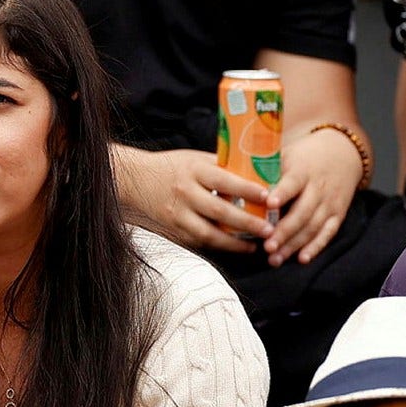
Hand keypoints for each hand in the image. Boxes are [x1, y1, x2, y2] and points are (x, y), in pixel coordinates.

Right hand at [117, 147, 269, 252]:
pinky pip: (199, 241)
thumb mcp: (196, 159)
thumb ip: (222, 168)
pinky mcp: (173, 229)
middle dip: (247, 222)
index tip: (268, 197)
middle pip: (220, 211)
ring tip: (254, 246)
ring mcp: (178, 213)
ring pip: (209, 233)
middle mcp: (185, 192)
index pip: (224, 181)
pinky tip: (236, 247)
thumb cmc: (174, 166)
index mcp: (194, 170)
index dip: (247, 190)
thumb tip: (258, 175)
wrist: (136, 179)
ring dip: (234, 242)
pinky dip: (219, 246)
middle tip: (269, 229)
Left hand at [262, 128, 362, 266]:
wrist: (342, 153)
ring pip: (313, 226)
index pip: (292, 183)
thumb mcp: (285, 156)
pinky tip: (302, 259)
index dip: (282, 193)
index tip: (269, 204)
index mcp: (302, 170)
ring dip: (294, 244)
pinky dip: (316, 246)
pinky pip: (327, 233)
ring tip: (275, 258)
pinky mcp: (337, 214)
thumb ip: (263, 171)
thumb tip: (228, 185)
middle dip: (284, 231)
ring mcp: (330, 202)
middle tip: (267, 246)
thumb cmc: (303, 157)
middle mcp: (318, 187)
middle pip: (302, 212)